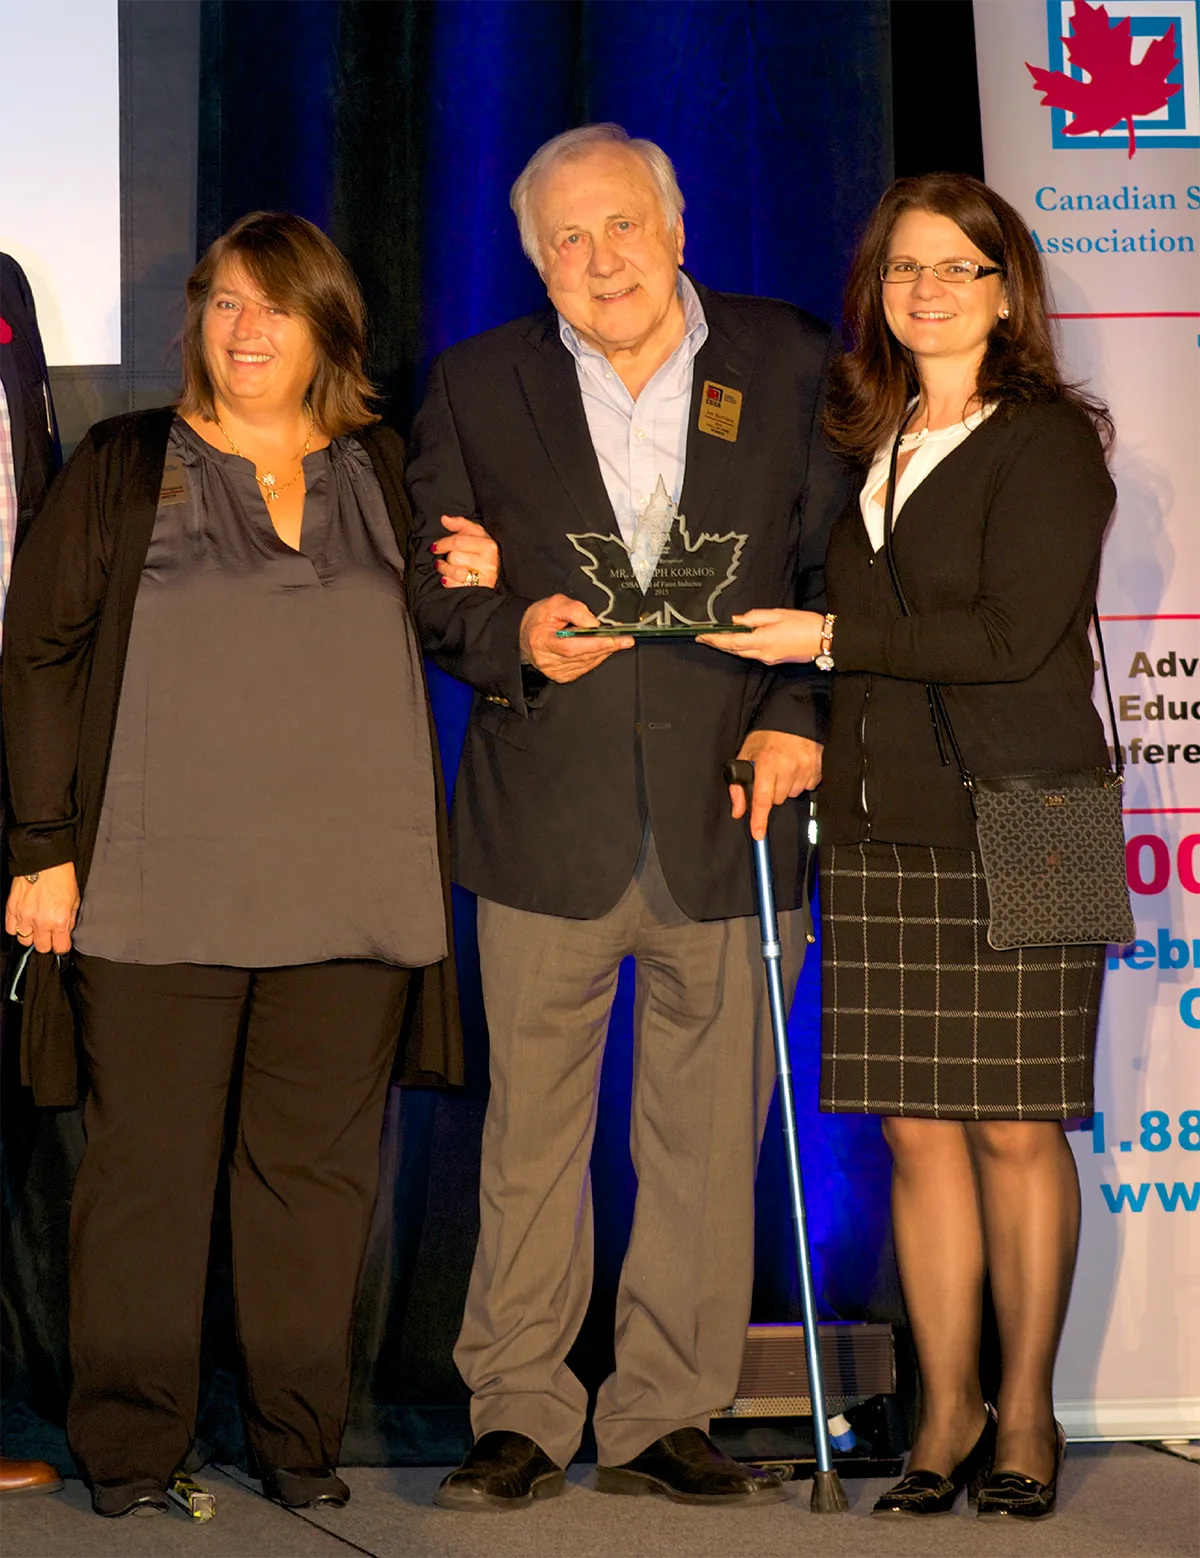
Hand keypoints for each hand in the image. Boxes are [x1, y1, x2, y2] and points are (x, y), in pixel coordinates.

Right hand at [5, 862, 80, 954]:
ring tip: (36, 928)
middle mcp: (41, 922)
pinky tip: (24, 922)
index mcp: (59, 920)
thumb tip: (66, 932)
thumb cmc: (61, 878)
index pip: (60, 947)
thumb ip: (70, 920)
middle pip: (41, 947)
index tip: (61, 943)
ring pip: (24, 941)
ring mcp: (24, 916)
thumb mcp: (75, 900)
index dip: (62, 947)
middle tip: (49, 935)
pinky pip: (10, 929)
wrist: (44, 862)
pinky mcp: (12, 909)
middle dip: (47, 943)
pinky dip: (16, 928)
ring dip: (31, 936)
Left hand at [430, 514, 500, 588]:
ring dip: (445, 569)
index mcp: (488, 545)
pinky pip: (457, 586)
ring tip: (443, 568)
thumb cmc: (483, 554)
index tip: (435, 547)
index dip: (443, 543)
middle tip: (444, 558)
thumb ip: (461, 525)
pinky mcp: (480, 590)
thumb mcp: (477, 536)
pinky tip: (448, 578)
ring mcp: (485, 577)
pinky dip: (448, 582)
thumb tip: (444, 519)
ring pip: (455, 571)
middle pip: (455, 556)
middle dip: (446, 557)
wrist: (497, 576)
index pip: (459, 541)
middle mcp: (489, 561)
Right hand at [520, 595, 633, 682]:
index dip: (595, 643)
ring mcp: (555, 671)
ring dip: (604, 652)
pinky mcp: (562, 676)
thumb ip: (575, 610)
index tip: (615, 638)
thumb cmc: (539, 620)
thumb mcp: (554, 604)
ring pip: (587, 663)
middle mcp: (547, 660)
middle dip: (607, 646)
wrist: (526, 636)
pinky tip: (601, 648)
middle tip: (625, 639)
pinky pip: (585, 668)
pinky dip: (596, 657)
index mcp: (542, 640)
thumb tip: (594, 623)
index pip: (572, 646)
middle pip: (583, 656)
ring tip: (616, 640)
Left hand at [698, 608, 824, 664]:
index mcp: (762, 640)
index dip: (715, 640)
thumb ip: (755, 617)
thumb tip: (737, 620)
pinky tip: (738, 641)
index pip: (731, 642)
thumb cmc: (804, 624)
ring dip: (728, 647)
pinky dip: (741, 648)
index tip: (701, 636)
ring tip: (716, 639)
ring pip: (742, 653)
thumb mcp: (778, 614)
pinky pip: (752, 654)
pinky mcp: (774, 660)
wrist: (825, 640)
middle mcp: (762, 654)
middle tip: (703, 637)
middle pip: (734, 650)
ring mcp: (768, 659)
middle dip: (718, 644)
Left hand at [730, 730, 821, 839]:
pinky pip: (808, 786)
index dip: (759, 818)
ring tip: (785, 765)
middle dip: (771, 791)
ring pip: (792, 794)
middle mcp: (789, 767)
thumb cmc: (767, 737)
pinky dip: (801, 780)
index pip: (762, 798)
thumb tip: (738, 811)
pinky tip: (797, 766)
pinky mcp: (820, 769)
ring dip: (787, 785)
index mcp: (767, 763)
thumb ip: (739, 785)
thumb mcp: (745, 754)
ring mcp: (807, 768)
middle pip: (777, 799)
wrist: (794, 718)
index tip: (758, 834)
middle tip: (769, 774)